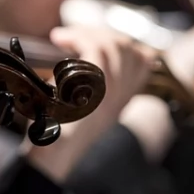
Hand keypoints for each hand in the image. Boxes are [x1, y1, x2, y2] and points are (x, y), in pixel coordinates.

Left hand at [27, 26, 155, 179]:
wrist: (49, 160)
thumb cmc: (54, 138)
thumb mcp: (79, 111)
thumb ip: (86, 90)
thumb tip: (75, 59)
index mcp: (120, 101)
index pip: (144, 61)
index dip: (125, 42)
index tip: (98, 38)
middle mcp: (121, 97)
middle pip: (128, 48)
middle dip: (102, 33)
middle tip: (75, 34)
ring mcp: (111, 94)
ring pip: (114, 46)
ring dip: (87, 32)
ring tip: (64, 36)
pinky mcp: (95, 89)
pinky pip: (95, 50)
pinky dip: (77, 37)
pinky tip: (60, 39)